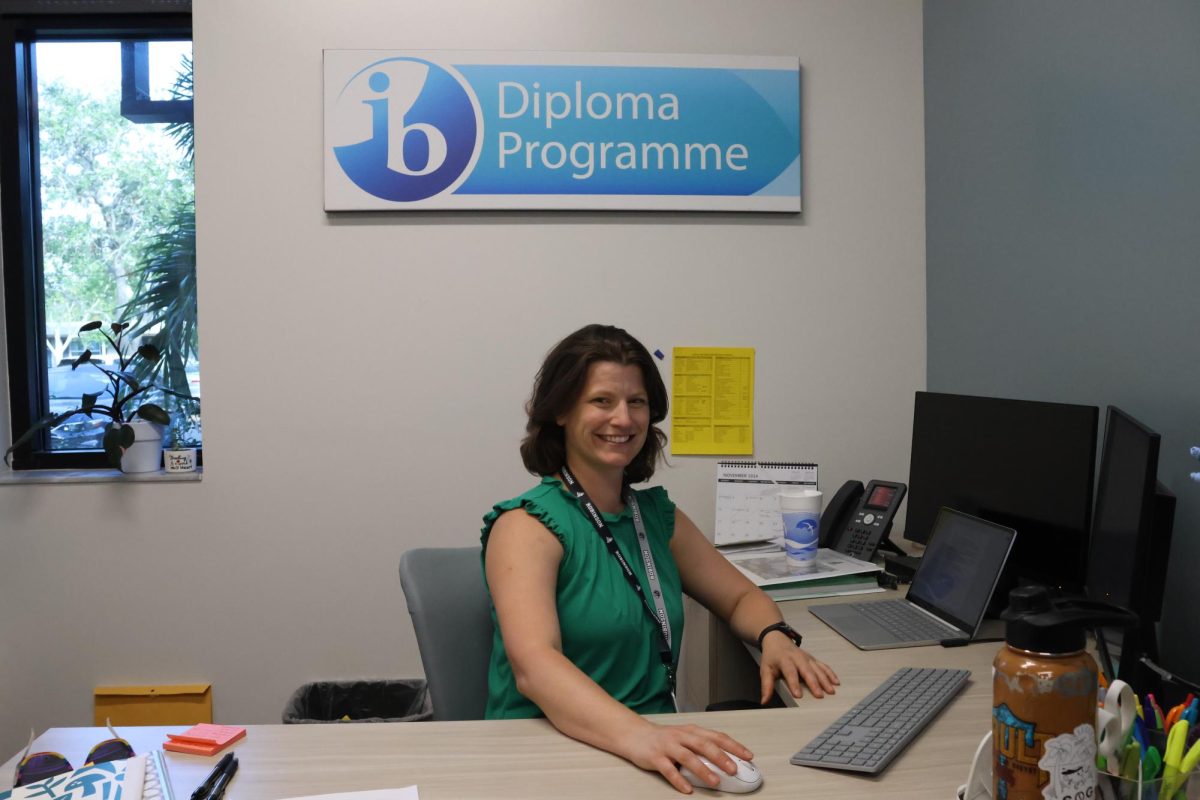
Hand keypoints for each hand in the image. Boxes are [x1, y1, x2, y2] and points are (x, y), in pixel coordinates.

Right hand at [621, 721, 753, 793]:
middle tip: (734, 769)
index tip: (748, 755)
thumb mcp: (685, 737)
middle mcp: (681, 736)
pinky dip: (678, 779)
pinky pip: (668, 769)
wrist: (635, 735)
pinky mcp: (655, 757)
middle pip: (703, 745)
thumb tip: (726, 761)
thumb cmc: (664, 738)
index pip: (716, 736)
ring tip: (715, 781)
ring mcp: (668, 746)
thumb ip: (702, 747)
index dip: (733, 745)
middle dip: (720, 757)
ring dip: (702, 770)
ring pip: (687, 757)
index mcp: (692, 731)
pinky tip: (687, 788)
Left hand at [759, 636, 838, 703]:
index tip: (798, 695)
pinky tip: (836, 682)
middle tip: (819, 695)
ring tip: (831, 691)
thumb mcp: (765, 670)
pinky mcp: (813, 659)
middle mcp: (798, 658)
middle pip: (807, 671)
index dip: (794, 684)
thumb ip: (766, 686)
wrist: (777, 640)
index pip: (790, 672)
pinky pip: (823, 666)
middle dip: (814, 683)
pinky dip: (830, 673)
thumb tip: (764, 701)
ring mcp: (807, 658)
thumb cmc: (772, 657)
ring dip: (825, 680)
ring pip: (817, 669)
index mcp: (785, 660)